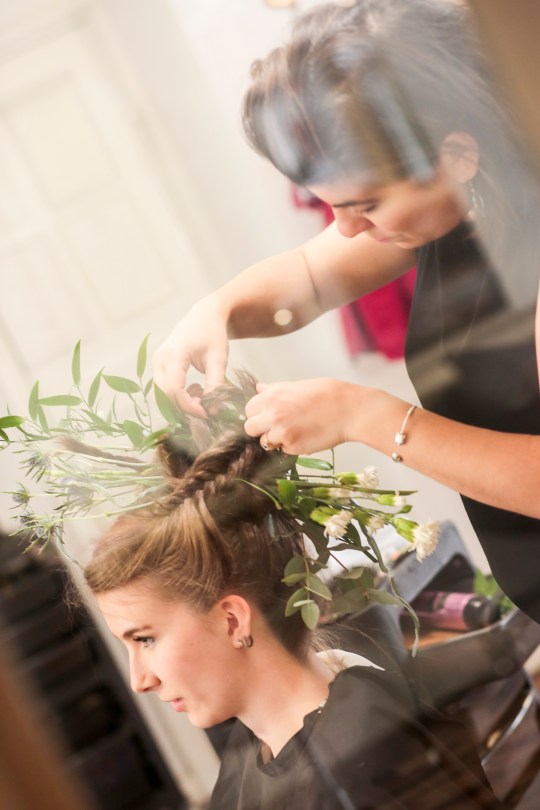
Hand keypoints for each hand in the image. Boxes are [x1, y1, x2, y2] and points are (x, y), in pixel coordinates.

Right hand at [152, 299, 228, 415]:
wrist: (205, 316)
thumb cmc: (213, 334)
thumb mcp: (219, 358)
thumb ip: (215, 383)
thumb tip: (213, 409)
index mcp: (174, 355)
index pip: (174, 391)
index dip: (189, 407)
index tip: (207, 413)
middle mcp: (160, 359)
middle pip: (164, 396)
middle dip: (184, 407)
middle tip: (206, 406)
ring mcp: (156, 362)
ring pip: (161, 395)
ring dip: (180, 403)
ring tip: (202, 395)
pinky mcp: (159, 365)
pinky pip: (163, 388)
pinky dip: (178, 396)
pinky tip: (195, 390)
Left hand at [244, 379, 363, 454]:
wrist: (350, 410)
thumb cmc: (328, 395)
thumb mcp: (297, 385)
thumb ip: (275, 390)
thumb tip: (258, 388)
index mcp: (272, 395)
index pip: (248, 409)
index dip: (258, 413)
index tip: (268, 415)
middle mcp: (272, 413)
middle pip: (249, 428)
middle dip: (260, 429)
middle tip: (277, 426)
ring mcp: (281, 431)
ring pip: (264, 442)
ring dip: (275, 439)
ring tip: (295, 430)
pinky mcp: (292, 446)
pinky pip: (282, 450)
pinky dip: (290, 446)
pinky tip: (305, 436)